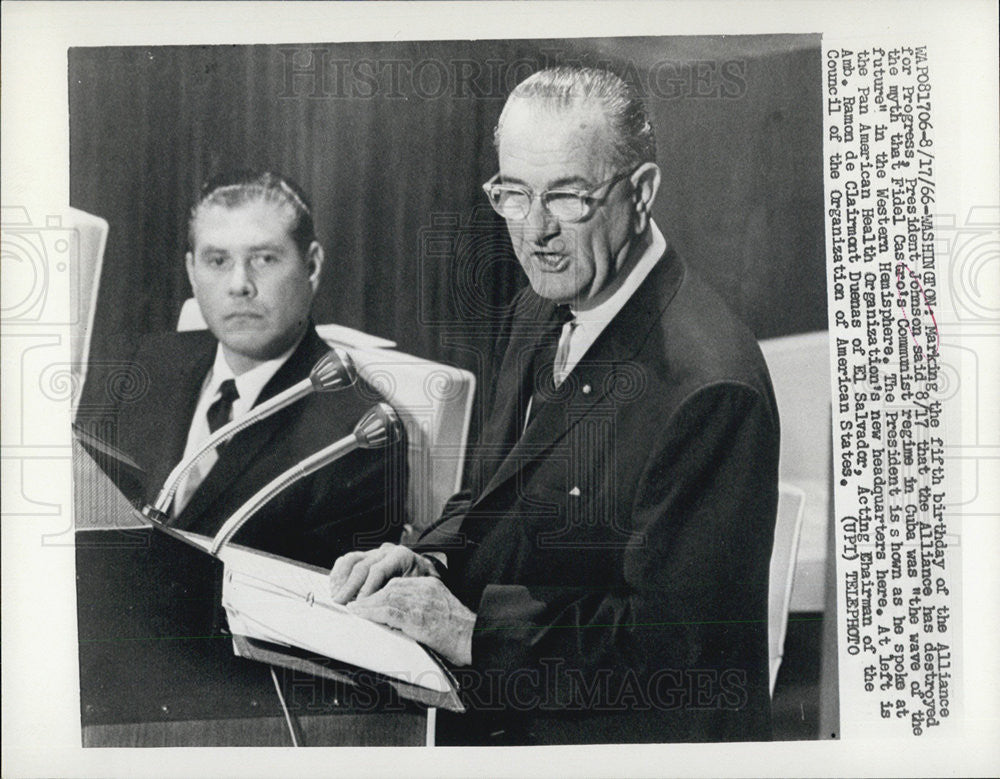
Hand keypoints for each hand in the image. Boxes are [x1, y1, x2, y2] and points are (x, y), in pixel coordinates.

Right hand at [329, 542, 438, 603]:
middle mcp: (385, 552)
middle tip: (341, 602)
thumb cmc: (421, 582)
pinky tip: (335, 586)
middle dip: (350, 586)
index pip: (378, 571)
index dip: (367, 588)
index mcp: (400, 556)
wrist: (423, 572)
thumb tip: (388, 610)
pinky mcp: (365, 557)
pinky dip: (339, 572)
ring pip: (352, 560)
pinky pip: (348, 560)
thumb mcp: (418, 588)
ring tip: (336, 595)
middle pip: (362, 565)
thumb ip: (403, 595)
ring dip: (341, 578)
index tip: (360, 603)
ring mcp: (374, 553)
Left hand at [347, 577, 474, 666]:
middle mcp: (425, 589)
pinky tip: (362, 615)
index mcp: (431, 585)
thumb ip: (422, 607)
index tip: (369, 599)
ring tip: (355, 610)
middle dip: (371, 596)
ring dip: (367, 605)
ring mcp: (421, 602)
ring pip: (386, 597)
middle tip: (356, 604)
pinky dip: (372, 612)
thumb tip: (399, 616)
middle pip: (390, 588)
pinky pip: (388, 611)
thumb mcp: (442, 610)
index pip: (399, 583)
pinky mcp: (417, 617)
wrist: (474, 638)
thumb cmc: (460, 632)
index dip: (381, 591)